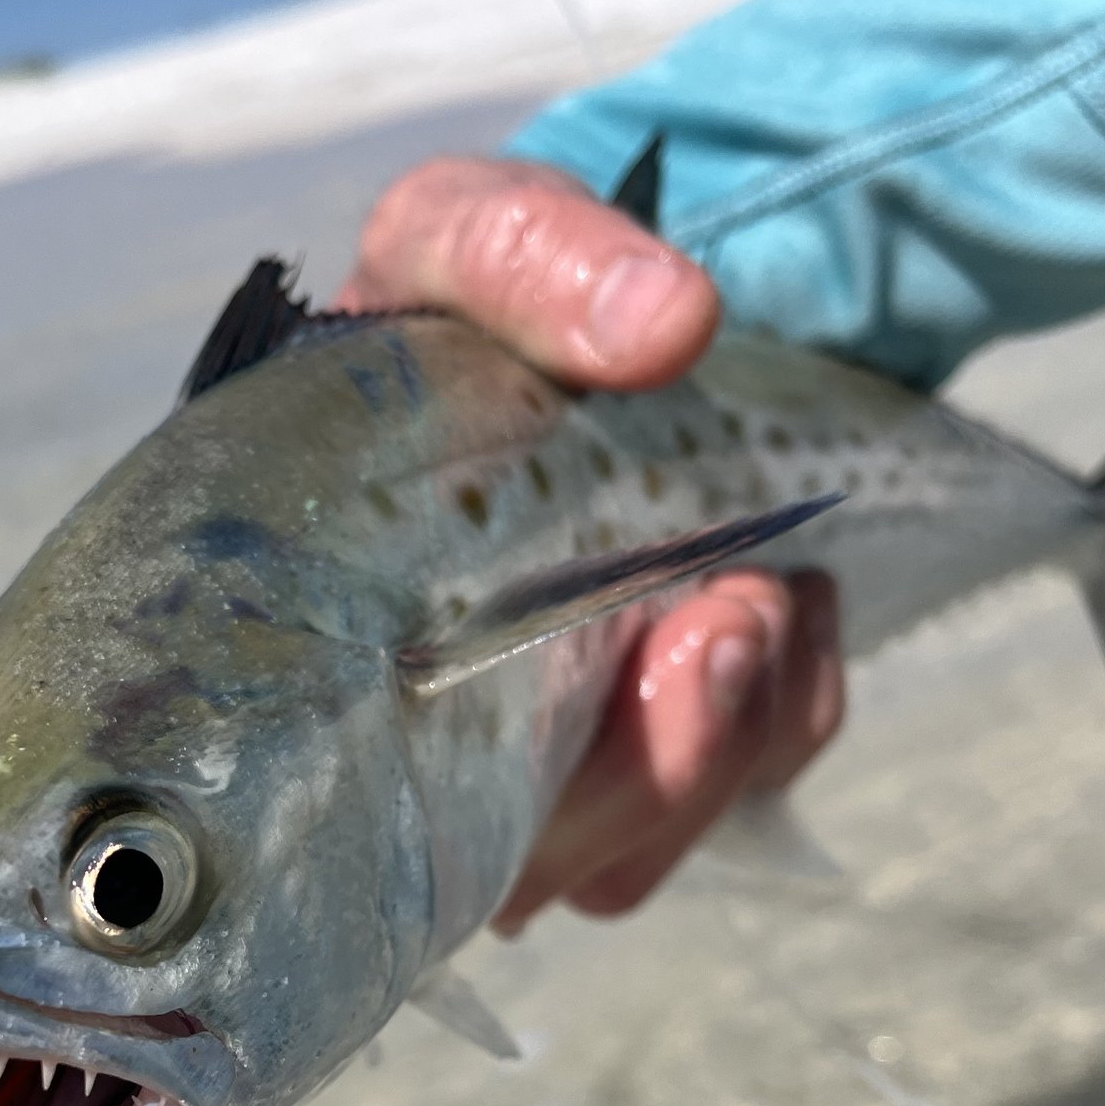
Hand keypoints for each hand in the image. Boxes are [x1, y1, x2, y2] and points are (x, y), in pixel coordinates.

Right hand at [337, 156, 844, 930]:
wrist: (600, 323)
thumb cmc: (485, 306)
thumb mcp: (474, 231)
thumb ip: (526, 252)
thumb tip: (667, 328)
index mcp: (316, 659)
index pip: (341, 831)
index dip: (479, 813)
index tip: (638, 659)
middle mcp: (406, 756)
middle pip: (522, 874)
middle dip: (656, 763)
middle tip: (726, 614)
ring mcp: (525, 779)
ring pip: (627, 860)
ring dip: (731, 731)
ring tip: (759, 592)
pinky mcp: (649, 769)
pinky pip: (736, 795)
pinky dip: (788, 703)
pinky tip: (779, 602)